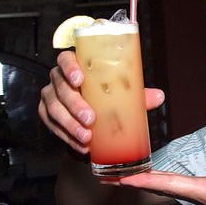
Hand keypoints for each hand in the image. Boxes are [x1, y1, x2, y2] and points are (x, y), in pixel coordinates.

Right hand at [38, 50, 164, 154]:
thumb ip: (136, 94)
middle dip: (74, 104)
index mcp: (77, 67)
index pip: (66, 59)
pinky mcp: (47, 115)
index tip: (80, 79)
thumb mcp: (120, 94)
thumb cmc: (105, 98)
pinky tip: (81, 146)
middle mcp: (59, 79)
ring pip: (53, 108)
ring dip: (70, 125)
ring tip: (87, 137)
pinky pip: (52, 126)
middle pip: (60, 87)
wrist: (90, 119)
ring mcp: (51, 97)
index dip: (70, 67)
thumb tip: (158, 96)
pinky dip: (67, 137)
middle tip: (90, 119)